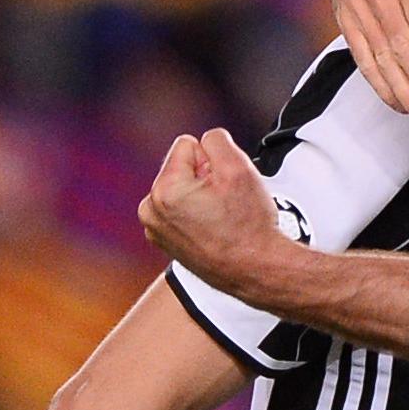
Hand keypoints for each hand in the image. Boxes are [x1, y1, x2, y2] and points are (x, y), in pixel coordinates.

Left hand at [139, 129, 287, 293]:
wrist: (256, 270)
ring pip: (181, 189)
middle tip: (226, 203)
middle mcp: (152, 210)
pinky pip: (180, 211)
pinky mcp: (164, 240)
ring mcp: (155, 229)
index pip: (188, 145)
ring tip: (222, 217)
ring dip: (201, 197)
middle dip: (205, 179)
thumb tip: (206, 140)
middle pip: (182, 168)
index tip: (225, 185)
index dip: (213, 161)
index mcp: (164, 190)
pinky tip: (215, 229)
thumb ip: (217, 139)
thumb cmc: (249, 229)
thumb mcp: (240, 168)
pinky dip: (196, 215)